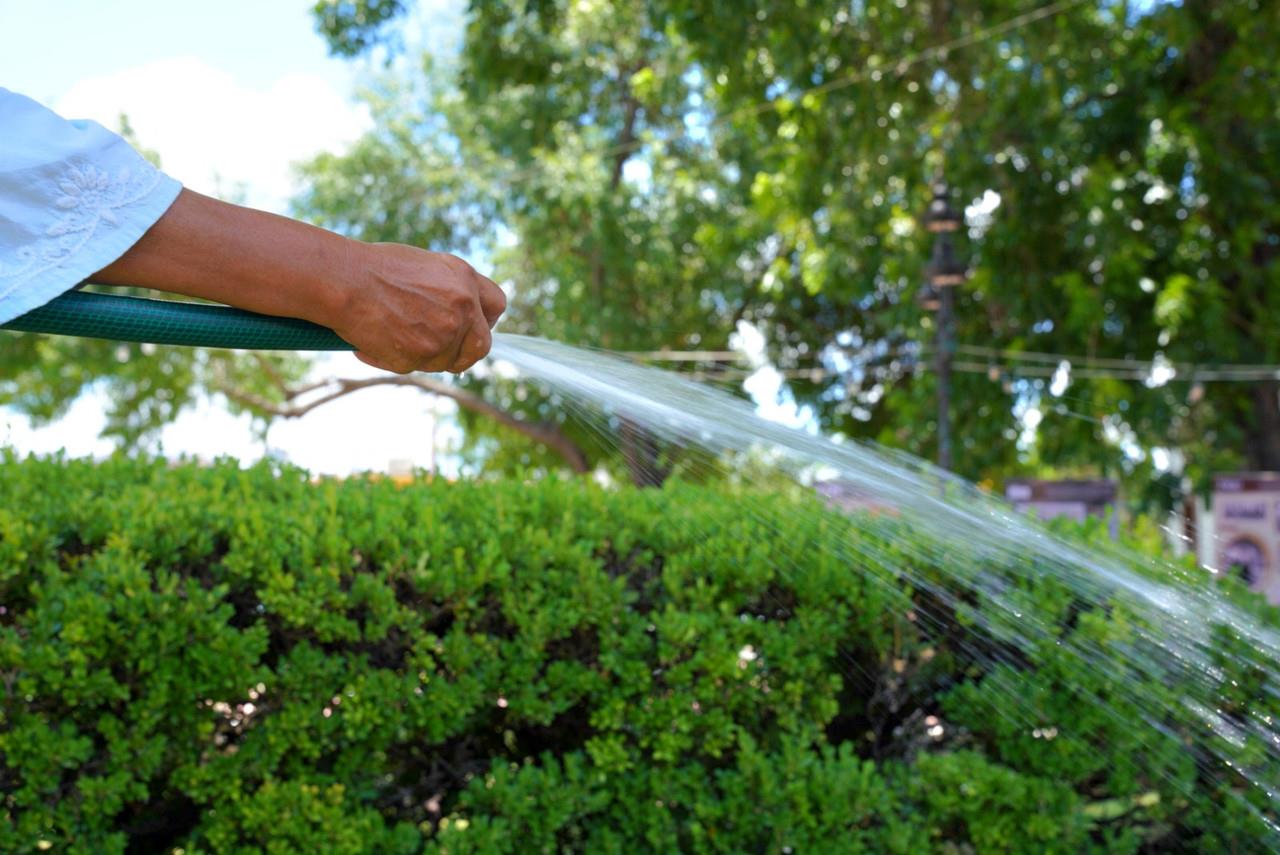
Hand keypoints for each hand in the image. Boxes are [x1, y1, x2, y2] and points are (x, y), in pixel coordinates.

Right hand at [93, 190, 506, 373]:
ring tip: (383, 339)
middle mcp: (458, 283)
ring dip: (434, 358)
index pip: (495, 299)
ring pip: (469, 353)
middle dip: (462, 342)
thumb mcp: (369, 278)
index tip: (459, 331)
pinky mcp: (437, 331)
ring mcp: (452, 309)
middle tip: (416, 342)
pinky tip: (380, 344)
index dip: (478, 320)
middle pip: (489, 329)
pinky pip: (446, 364)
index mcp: (444, 266)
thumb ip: (405, 298)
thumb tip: (398, 312)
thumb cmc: (322, 276)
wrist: (305, 275)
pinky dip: (419, 363)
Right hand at [333, 243, 505, 373]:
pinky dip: (394, 359)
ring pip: (446, 361)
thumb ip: (451, 290)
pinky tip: (374, 341)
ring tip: (395, 334)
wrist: (345, 280)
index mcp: (464, 280)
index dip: (485, 319)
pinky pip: (415, 368)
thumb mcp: (426, 266)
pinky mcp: (421, 357)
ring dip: (426, 355)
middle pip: (481, 346)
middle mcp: (463, 308)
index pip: (497, 306)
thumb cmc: (375, 268)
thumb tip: (464, 314)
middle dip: (466, 351)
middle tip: (443, 347)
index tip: (472, 325)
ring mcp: (444, 336)